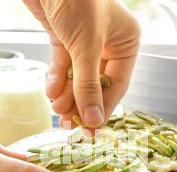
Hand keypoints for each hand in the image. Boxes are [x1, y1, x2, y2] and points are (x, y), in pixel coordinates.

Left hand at [24, 0, 140, 127]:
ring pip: (77, 77)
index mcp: (125, 41)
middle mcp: (108, 42)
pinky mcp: (64, 37)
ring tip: (57, 108)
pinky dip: (56, 78)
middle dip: (81, 102)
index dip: (104, 108)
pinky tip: (50, 89)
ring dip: (67, 94)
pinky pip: (62, 64)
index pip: (118, 85)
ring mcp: (85, 41)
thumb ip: (88, 85)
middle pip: (96, 84)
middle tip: (69, 123)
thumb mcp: (86, 47)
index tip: (91, 128)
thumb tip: (94, 120)